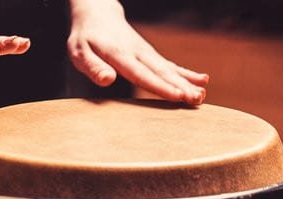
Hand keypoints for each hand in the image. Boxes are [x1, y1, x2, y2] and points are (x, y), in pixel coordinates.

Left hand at [67, 0, 208, 103]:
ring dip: (186, 82)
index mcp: (119, 54)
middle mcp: (137, 52)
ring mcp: (146, 52)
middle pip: (161, 72)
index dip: (160, 86)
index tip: (177, 96)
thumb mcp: (80, 52)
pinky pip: (169, 65)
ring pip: (168, 69)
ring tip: (202, 95)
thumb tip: (107, 80)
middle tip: (197, 100)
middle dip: (180, 86)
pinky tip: (201, 80)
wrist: (98, 14)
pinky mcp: (149, 54)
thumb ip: (93, 67)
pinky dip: (185, 73)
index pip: (141, 74)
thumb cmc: (85, 37)